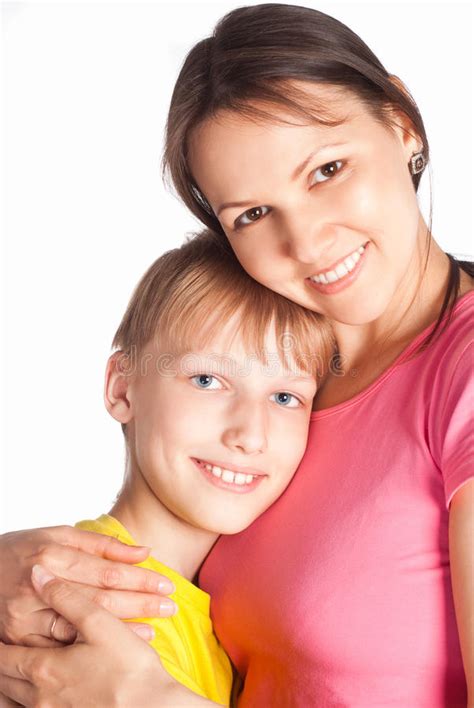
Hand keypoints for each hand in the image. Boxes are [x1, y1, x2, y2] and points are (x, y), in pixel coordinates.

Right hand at [0, 526, 176, 646]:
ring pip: (83, 629)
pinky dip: (95, 647)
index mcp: (51, 555)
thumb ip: (101, 545)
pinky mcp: (19, 639)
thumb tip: (144, 551)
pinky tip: (120, 646)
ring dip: (122, 630)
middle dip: (140, 604)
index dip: (139, 580)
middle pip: (100, 601)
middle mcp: (38, 587)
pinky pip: (63, 647)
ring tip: (155, 628)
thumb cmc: (22, 548)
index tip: (166, 584)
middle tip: (170, 607)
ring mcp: (26, 617)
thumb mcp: (58, 534)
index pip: (106, 572)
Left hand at [0, 567, 220, 706]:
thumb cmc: (130, 669)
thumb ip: (67, 596)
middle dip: (2, 663)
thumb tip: (39, 575)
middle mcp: (39, 697)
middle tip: (3, 648)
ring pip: (15, 701)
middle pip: (4, 681)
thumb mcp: (100, 623)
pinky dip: (28, 702)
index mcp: (43, 668)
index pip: (2, 656)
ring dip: (11, 686)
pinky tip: (40, 693)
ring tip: (14, 670)